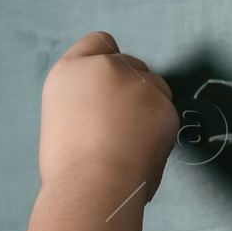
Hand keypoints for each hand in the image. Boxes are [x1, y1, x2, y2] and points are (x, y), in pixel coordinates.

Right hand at [38, 31, 177, 200]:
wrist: (91, 188)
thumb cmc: (69, 169)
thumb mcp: (63, 120)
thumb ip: (87, 101)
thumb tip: (112, 108)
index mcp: (69, 71)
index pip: (100, 42)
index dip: (109, 60)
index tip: (113, 81)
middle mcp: (103, 67)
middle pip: (132, 65)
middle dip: (133, 88)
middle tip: (121, 128)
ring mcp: (135, 82)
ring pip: (156, 86)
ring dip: (150, 108)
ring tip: (128, 145)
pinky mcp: (162, 103)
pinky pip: (168, 114)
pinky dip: (161, 133)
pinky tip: (141, 153)